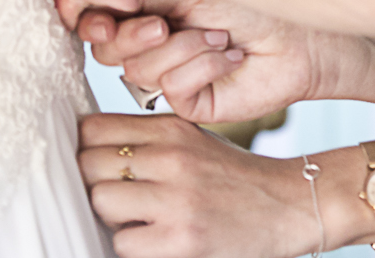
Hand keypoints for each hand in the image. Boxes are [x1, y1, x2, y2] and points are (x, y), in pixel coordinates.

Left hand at [78, 113, 328, 257]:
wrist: (290, 205)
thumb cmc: (234, 177)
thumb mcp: (194, 141)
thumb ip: (148, 139)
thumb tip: (88, 147)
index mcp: (171, 129)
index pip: (92, 128)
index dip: (84, 148)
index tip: (94, 164)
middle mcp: (171, 157)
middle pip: (88, 163)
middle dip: (93, 183)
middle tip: (116, 196)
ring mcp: (176, 198)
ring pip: (100, 200)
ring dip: (110, 216)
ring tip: (134, 219)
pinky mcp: (181, 238)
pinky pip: (122, 242)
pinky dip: (131, 244)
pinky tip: (152, 240)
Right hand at [79, 0, 367, 124]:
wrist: (301, 20)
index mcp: (145, 4)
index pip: (95, 19)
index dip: (94, 17)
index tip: (113, 2)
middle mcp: (154, 40)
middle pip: (106, 50)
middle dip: (134, 32)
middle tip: (165, 20)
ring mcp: (172, 72)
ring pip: (136, 71)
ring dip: (180, 46)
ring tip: (217, 32)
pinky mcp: (193, 101)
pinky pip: (171, 90)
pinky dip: (201, 65)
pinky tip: (229, 53)